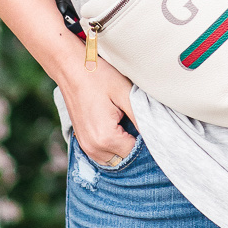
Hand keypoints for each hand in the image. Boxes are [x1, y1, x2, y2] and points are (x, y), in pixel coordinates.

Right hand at [57, 46, 138, 166]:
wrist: (70, 68)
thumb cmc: (98, 76)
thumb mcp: (124, 93)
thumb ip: (141, 117)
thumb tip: (156, 134)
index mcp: (105, 138)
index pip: (134, 152)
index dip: (145, 140)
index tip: (147, 124)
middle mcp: (93, 147)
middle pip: (123, 159)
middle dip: (133, 145)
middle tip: (137, 123)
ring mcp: (84, 145)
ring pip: (112, 159)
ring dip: (122, 148)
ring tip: (127, 125)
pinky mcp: (81, 139)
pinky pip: (101, 154)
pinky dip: (111, 147)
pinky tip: (116, 128)